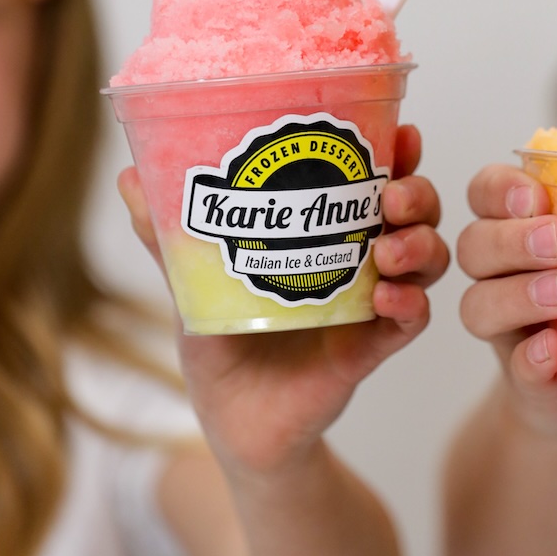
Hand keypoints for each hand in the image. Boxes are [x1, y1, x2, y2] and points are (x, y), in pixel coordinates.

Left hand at [118, 123, 448, 480]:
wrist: (230, 421)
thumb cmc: (221, 344)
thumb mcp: (196, 284)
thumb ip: (171, 239)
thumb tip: (129, 178)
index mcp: (327, 232)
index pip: (377, 179)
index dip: (398, 154)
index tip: (401, 134)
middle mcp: (361, 261)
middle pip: (416, 213)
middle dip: (418, 194)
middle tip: (392, 196)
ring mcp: (372, 304)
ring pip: (427, 261)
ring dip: (421, 246)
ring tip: (390, 252)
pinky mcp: (372, 349)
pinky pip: (411, 322)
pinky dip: (411, 305)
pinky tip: (389, 299)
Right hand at [458, 164, 556, 447]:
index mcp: (515, 228)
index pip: (484, 193)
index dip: (500, 189)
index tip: (537, 195)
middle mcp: (499, 274)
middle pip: (474, 245)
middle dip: (514, 239)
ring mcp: (507, 329)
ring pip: (478, 303)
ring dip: (518, 294)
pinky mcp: (526, 379)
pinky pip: (515, 367)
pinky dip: (532, 357)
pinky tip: (555, 350)